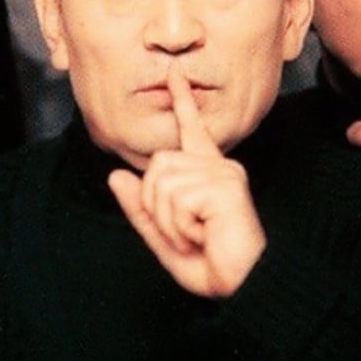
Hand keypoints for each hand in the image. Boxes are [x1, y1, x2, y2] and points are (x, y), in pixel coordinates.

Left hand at [108, 62, 266, 298]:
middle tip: (186, 234)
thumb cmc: (212, 265)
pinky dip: (180, 226)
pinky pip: (176, 198)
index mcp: (204, 175)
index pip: (190, 131)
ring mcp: (223, 173)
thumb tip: (114, 176)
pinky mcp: (226, 185)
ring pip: (161, 182)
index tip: (174, 73)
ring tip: (197, 235)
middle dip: (155, 207)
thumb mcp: (165, 239)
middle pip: (155, 165)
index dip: (181, 101)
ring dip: (168, 220)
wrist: (246, 287)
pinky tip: (204, 235)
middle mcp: (217, 166)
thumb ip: (139, 209)